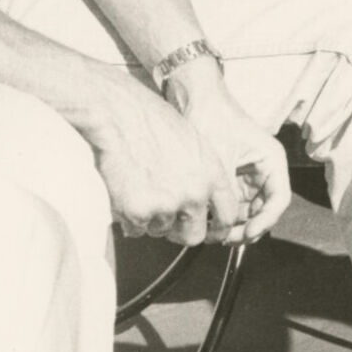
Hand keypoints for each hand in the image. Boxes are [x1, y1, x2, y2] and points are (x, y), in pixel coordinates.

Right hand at [88, 72, 249, 246]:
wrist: (123, 115)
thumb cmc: (156, 124)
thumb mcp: (197, 147)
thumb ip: (203, 178)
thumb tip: (202, 206)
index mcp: (213, 176)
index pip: (227, 217)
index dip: (217, 229)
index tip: (207, 230)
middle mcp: (195, 194)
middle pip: (194, 236)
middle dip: (180, 232)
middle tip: (168, 219)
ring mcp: (167, 205)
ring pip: (160, 232)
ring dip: (151, 220)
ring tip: (142, 189)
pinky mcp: (138, 212)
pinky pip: (135, 230)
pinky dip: (129, 220)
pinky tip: (127, 193)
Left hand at [164, 59, 291, 245]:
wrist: (193, 99)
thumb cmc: (212, 120)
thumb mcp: (221, 161)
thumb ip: (227, 194)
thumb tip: (224, 227)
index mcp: (271, 161)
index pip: (279, 199)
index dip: (265, 221)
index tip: (246, 233)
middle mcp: (264, 170)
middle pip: (264, 210)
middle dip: (246, 228)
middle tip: (222, 239)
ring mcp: (247, 176)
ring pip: (248, 212)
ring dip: (234, 226)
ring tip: (211, 234)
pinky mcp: (231, 179)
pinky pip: (233, 205)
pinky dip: (223, 217)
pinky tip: (207, 223)